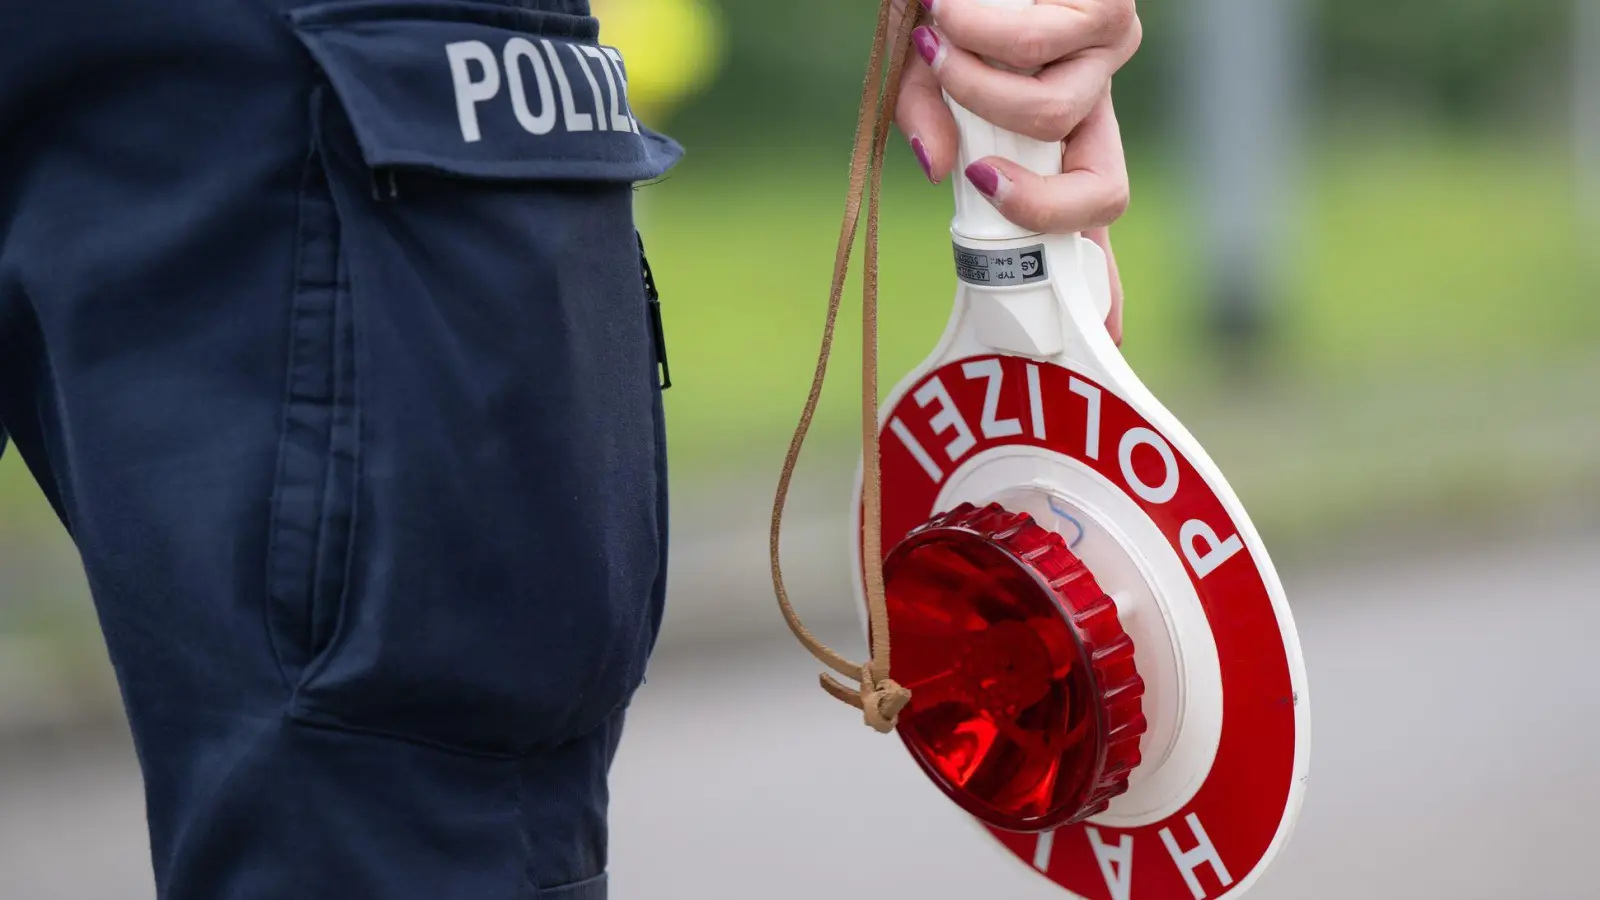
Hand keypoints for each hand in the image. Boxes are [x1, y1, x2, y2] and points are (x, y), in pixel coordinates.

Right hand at [892, 0, 1140, 342]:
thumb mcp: (916, 70)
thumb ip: (925, 121)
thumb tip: (939, 167)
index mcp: (1053, 134)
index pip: (1088, 218)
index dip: (1104, 284)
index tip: (1106, 337)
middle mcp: (1092, 104)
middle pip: (1106, 195)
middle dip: (1034, 203)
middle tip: (977, 176)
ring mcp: (1110, 57)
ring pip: (1057, 117)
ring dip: (976, 89)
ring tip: (938, 43)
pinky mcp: (1111, 8)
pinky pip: (1044, 51)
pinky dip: (983, 38)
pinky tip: (952, 12)